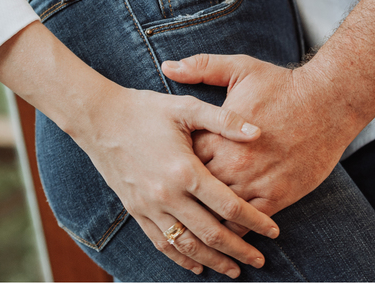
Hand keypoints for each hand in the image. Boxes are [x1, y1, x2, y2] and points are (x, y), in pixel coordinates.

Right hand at [75, 84, 281, 277]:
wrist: (100, 119)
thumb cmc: (147, 109)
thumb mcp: (187, 107)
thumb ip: (224, 121)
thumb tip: (259, 132)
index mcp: (185, 170)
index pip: (228, 206)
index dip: (255, 220)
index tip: (274, 231)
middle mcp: (167, 195)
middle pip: (210, 233)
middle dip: (238, 250)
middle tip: (260, 261)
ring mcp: (149, 207)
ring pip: (186, 245)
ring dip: (212, 261)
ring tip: (233, 271)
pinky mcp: (135, 211)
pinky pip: (161, 243)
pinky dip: (181, 259)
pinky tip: (196, 267)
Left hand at [163, 55, 354, 218]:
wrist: (329, 102)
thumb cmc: (285, 85)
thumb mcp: (241, 69)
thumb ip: (202, 67)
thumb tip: (167, 66)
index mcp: (219, 134)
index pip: (183, 159)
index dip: (175, 166)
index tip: (171, 169)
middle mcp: (233, 162)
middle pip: (196, 190)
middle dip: (186, 197)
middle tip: (176, 204)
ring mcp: (254, 182)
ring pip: (218, 212)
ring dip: (206, 220)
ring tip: (193, 228)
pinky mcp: (276, 197)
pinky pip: (247, 223)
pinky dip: (234, 230)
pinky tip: (225, 234)